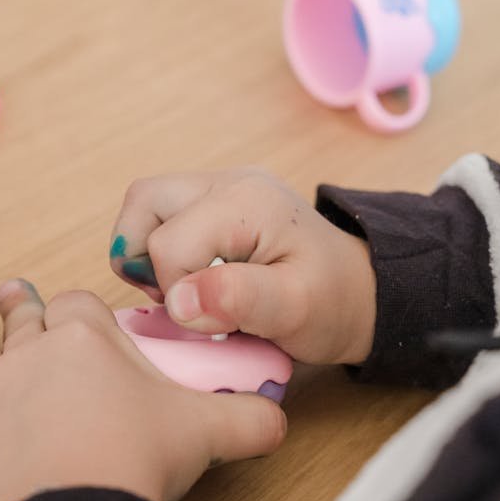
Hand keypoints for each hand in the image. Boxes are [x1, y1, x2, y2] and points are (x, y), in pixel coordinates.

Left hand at [0, 280, 285, 500]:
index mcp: (84, 343)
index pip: (79, 310)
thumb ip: (248, 419)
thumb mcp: (206, 432)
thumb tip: (282, 419)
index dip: (80, 310)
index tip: (81, 315)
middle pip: (21, 321)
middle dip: (16, 303)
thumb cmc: (136, 459)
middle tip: (7, 287)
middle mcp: (29, 360)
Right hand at [109, 168, 375, 364]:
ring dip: (148, 254)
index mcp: (249, 202)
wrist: (356, 291)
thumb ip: (240, 300)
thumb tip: (179, 300)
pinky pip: (161, 216)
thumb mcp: (296, 311)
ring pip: (145, 207)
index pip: (170, 243)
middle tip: (181, 298)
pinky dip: (162, 251)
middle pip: (143, 203)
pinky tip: (194, 279)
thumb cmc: (330, 303)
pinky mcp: (213, 200)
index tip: (211, 320)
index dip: (177, 292)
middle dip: (146, 260)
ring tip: (186, 289)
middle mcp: (230, 180)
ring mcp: (220, 185)